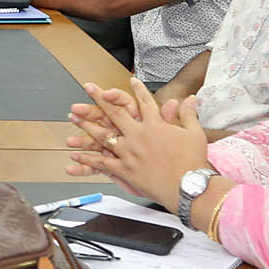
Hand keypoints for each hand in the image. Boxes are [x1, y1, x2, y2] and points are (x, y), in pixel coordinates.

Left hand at [63, 79, 207, 207]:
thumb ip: (188, 114)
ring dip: (86, 125)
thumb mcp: (195, 134)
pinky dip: (88, 160)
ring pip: (103, 135)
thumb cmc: (193, 162)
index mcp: (155, 125)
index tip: (132, 80)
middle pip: (115, 113)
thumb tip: (191, 98)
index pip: (144, 102)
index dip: (138, 90)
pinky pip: (102, 163)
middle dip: (100, 98)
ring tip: (74, 116)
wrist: (189, 187)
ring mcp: (129, 152)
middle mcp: (138, 135)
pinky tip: (76, 155)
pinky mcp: (125, 170)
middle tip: (89, 88)